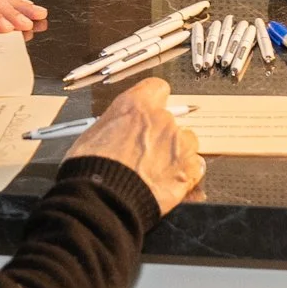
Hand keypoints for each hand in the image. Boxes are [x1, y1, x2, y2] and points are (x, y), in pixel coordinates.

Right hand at [67, 78, 204, 213]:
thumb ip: (117, 125)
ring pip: (187, 142)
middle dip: (161, 134)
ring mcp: (179, 144)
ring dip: (176, 153)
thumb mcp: (93, 134)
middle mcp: (161, 120)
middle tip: (145, 152)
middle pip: (171, 119)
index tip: (149, 113)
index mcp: (136, 106)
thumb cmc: (91, 169)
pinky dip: (185, 173)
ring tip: (157, 171)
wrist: (102, 199)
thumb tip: (120, 130)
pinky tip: (168, 182)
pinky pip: (195, 166)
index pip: (157, 88)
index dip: (154, 102)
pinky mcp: (188, 170)